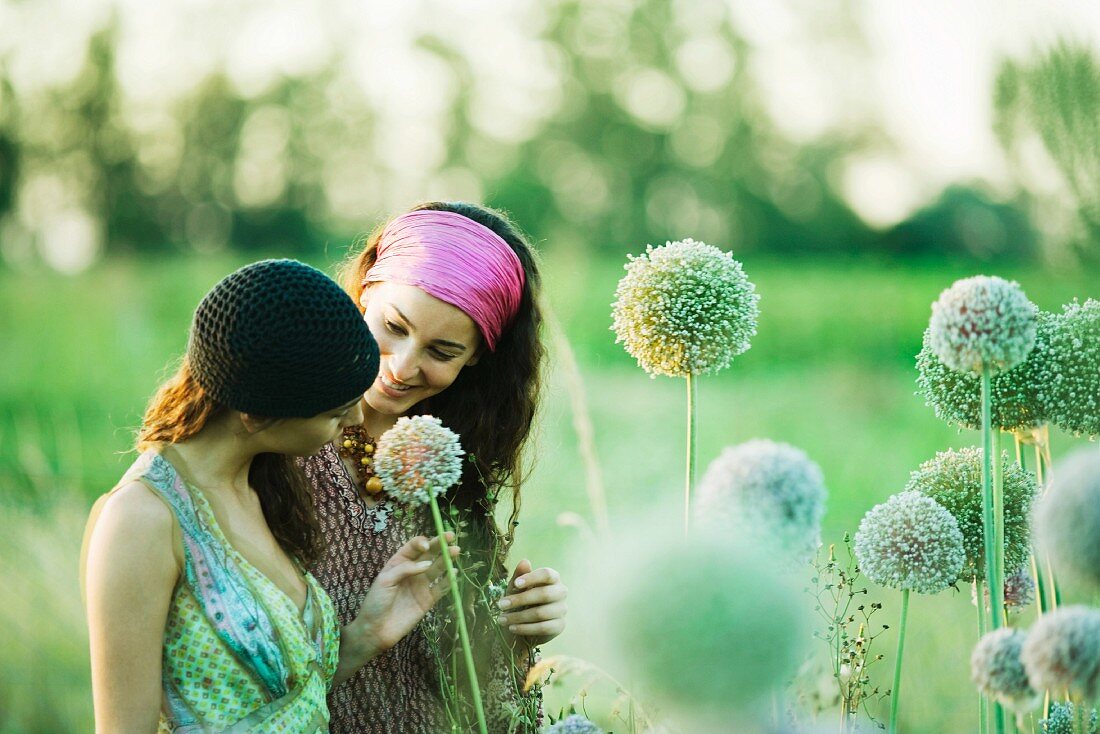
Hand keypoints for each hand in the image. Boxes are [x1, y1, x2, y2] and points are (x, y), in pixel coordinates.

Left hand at [336, 533, 457, 682]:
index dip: (421, 542)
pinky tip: (455, 572)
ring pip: (438, 568)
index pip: (413, 547)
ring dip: (447, 559)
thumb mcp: (385, 581)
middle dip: (439, 545)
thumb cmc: (375, 603)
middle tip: (450, 537)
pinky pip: (441, 587)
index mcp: (399, 562)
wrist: (375, 631)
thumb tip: (428, 564)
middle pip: (429, 554)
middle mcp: (412, 571)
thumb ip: (405, 569)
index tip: (426, 545)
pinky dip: (449, 580)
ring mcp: (421, 585)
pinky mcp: (428, 600)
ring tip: (456, 551)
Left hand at [496, 559, 567, 648]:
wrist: (523, 626)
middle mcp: (561, 592)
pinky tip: (512, 628)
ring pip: (541, 613)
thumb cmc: (520, 602)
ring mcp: (562, 610)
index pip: (547, 574)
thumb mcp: (515, 589)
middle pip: (544, 594)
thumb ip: (519, 576)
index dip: (532, 578)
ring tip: (502, 619)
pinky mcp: (560, 626)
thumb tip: (524, 561)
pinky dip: (525, 628)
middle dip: (520, 600)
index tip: (516, 584)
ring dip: (518, 617)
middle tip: (501, 604)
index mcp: (552, 579)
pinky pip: (543, 627)